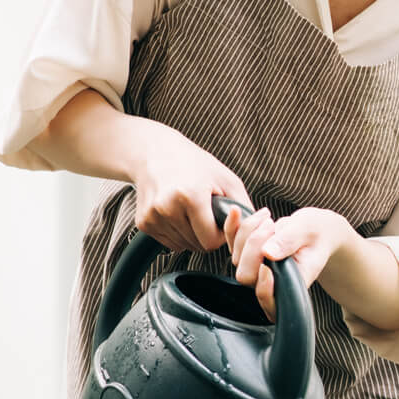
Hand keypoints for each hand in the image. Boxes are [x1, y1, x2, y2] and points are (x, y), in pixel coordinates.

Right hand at [128, 126, 250, 252]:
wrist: (156, 153)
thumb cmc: (195, 164)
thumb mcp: (227, 180)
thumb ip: (244, 208)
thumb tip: (255, 232)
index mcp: (190, 196)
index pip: (210, 241)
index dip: (220, 235)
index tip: (220, 220)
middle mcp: (167, 208)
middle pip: (197, 246)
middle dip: (206, 234)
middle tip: (206, 212)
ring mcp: (153, 217)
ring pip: (184, 246)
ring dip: (193, 234)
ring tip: (191, 210)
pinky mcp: (143, 222)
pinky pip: (170, 243)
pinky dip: (178, 233)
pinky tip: (178, 213)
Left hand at [229, 206, 353, 320]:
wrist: (315, 230)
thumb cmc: (317, 232)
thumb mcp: (309, 231)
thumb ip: (289, 241)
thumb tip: (268, 253)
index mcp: (292, 283)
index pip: (268, 298)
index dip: (263, 285)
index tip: (269, 256)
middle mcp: (272, 281)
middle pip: (246, 275)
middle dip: (255, 245)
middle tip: (271, 224)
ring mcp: (256, 269)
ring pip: (237, 257)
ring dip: (248, 231)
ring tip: (268, 217)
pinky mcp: (247, 255)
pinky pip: (231, 244)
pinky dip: (232, 226)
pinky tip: (237, 211)